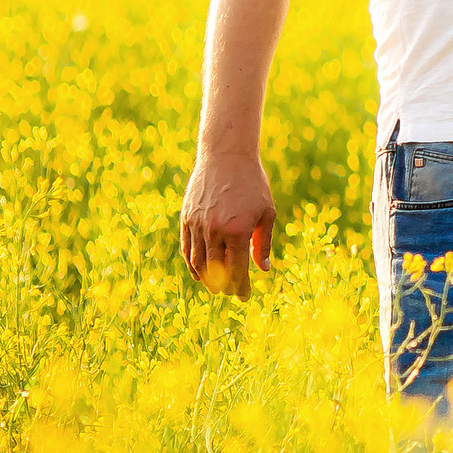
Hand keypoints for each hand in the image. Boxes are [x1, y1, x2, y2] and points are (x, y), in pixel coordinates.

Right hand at [179, 151, 275, 298]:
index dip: (240, 287)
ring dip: (207, 278)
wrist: (226, 156)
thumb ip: (263, 243)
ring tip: (216, 286)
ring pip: (198, 262)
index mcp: (238, 231)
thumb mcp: (267, 212)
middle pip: (216, 270)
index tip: (244, 297)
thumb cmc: (253, 184)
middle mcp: (215, 231)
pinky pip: (186, 248)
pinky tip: (199, 272)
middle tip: (231, 292)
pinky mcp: (186, 218)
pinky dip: (192, 264)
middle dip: (225, 286)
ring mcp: (197, 225)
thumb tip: (263, 269)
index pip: (237, 271)